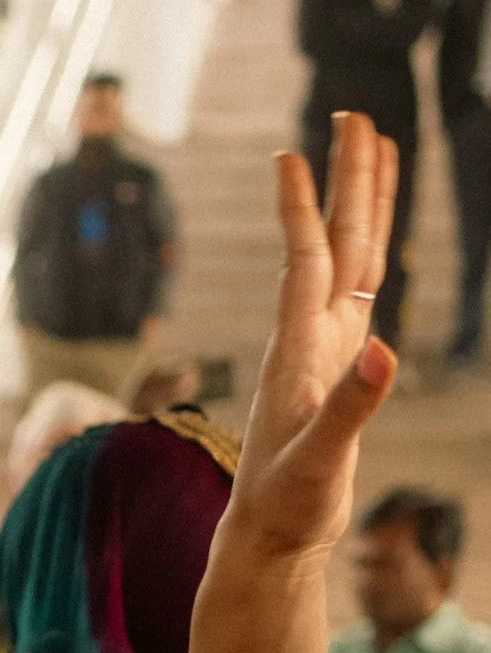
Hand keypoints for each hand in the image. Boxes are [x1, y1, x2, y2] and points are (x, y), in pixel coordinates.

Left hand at [222, 114, 398, 566]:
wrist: (270, 537)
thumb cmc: (285, 505)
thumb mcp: (317, 460)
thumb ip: (351, 408)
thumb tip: (382, 351)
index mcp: (297, 352)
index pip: (303, 262)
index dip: (300, 209)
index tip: (291, 152)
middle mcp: (307, 338)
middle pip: (334, 241)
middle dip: (347, 179)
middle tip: (353, 114)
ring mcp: (323, 349)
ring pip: (349, 259)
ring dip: (361, 204)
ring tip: (373, 149)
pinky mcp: (336, 367)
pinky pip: (358, 292)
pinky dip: (370, 254)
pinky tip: (375, 233)